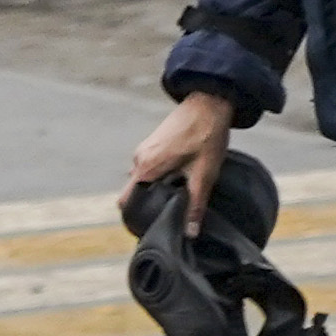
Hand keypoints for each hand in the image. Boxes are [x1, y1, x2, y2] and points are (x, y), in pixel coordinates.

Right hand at [129, 90, 239, 224]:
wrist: (209, 102)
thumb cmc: (206, 135)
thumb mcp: (204, 174)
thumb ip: (196, 205)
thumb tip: (190, 233)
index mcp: (146, 167)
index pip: (126, 202)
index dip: (136, 217)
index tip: (151, 227)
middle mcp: (139, 159)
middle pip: (134, 192)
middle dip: (149, 205)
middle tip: (170, 215)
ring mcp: (144, 149)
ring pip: (143, 180)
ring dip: (156, 190)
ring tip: (178, 197)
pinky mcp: (153, 144)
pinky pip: (150, 168)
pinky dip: (160, 177)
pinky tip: (180, 179)